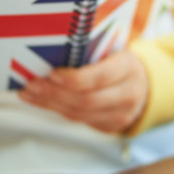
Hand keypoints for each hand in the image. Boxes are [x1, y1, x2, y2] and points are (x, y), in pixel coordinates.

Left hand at [18, 50, 149, 132]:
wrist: (144, 84)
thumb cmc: (120, 60)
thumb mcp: (114, 48)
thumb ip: (92, 48)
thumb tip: (52, 46)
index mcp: (128, 68)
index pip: (101, 77)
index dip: (75, 78)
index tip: (52, 73)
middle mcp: (127, 95)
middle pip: (86, 100)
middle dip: (55, 93)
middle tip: (32, 83)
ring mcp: (120, 115)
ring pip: (79, 114)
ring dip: (50, 103)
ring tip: (29, 92)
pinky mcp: (109, 126)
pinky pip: (77, 120)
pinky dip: (55, 109)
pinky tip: (38, 100)